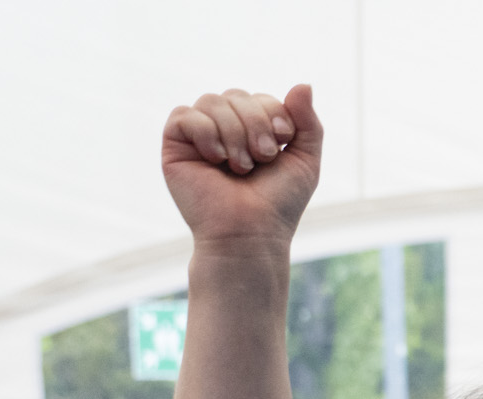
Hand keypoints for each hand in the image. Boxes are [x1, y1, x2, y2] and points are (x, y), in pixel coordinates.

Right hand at [163, 85, 321, 246]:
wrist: (251, 232)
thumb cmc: (277, 203)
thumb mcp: (305, 160)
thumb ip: (307, 121)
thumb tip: (304, 83)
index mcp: (251, 130)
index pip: (260, 97)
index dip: (273, 112)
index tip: (282, 141)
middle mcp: (223, 130)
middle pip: (236, 95)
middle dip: (255, 123)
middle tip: (263, 157)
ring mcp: (198, 137)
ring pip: (212, 101)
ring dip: (234, 132)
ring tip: (241, 166)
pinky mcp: (175, 146)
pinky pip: (184, 115)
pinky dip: (206, 133)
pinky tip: (217, 158)